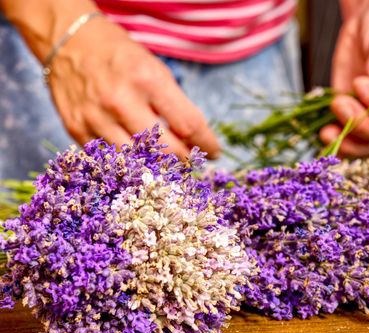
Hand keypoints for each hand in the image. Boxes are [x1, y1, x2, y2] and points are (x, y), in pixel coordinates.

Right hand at [48, 17, 219, 158]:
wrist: (69, 42)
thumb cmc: (121, 56)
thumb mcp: (155, 69)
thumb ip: (174, 105)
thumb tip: (193, 141)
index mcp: (148, 80)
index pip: (188, 124)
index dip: (206, 143)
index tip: (213, 152)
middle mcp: (121, 101)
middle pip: (165, 150)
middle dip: (184, 160)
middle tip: (191, 162)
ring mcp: (96, 117)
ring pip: (137, 162)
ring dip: (157, 167)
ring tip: (166, 163)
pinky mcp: (76, 129)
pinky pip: (111, 159)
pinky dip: (128, 163)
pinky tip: (137, 159)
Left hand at [320, 0, 368, 156]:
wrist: (367, 29)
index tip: (361, 84)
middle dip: (361, 124)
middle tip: (341, 102)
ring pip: (365, 145)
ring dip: (346, 140)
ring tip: (326, 128)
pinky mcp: (351, 120)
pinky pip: (347, 143)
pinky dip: (336, 146)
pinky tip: (324, 136)